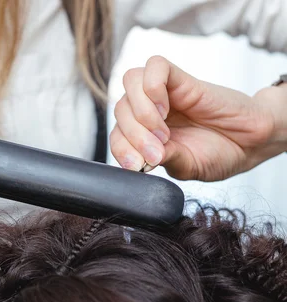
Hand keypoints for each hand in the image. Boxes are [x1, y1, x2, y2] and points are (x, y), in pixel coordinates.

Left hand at [110, 55, 286, 181]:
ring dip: (140, 111)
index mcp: (145, 135)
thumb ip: (166, 160)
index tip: (138, 166)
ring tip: (162, 131)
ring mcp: (164, 94)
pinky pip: (155, 66)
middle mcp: (149, 111)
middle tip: (158, 151)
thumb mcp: (188, 167)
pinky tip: (165, 108)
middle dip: (134, 135)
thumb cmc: (219, 153)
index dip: (121, 150)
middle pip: (120, 109)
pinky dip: (152, 86)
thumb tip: (145, 158)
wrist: (251, 142)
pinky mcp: (181, 79)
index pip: (117, 135)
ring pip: (131, 83)